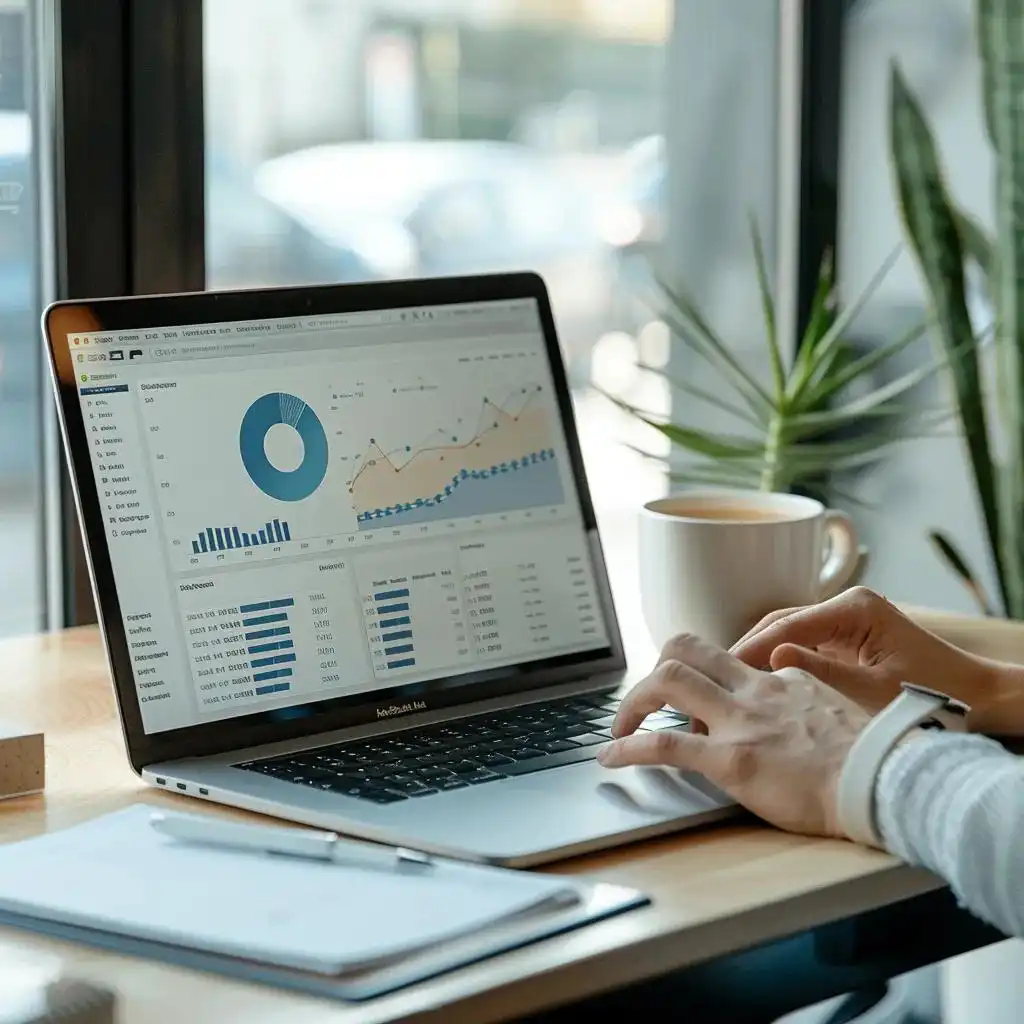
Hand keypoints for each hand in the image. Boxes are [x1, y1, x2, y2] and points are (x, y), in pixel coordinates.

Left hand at [597, 634, 870, 837]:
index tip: (696, 698)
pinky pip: (663, 745)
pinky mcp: (730, 760)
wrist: (888, 783)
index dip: (707, 678)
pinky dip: (628, 747)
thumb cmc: (878, 757)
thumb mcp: (850, 706)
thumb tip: (796, 678)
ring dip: (633, 700)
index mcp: (785, 679)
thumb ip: (816, 688)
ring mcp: (740, 722)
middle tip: (644, 699)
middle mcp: (756, 691)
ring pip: (668, 680)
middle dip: (656, 668)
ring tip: (618, 725)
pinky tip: (610, 756)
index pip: (732, 661)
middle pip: (688, 648)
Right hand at [730, 587, 996, 722]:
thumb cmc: (934, 699)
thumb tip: (772, 661)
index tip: (719, 671)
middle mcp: (845, 606)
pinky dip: (776, 666)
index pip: (785, 624)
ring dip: (756, 659)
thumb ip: (821, 676)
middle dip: (744, 652)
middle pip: (778, 623)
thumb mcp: (873, 693)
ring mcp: (843, 621)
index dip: (749, 649)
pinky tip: (756, 688)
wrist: (978, 700)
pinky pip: (798, 647)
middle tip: (713, 680)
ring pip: (783, 633)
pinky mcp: (843, 639)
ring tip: (727, 686)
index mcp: (854, 609)